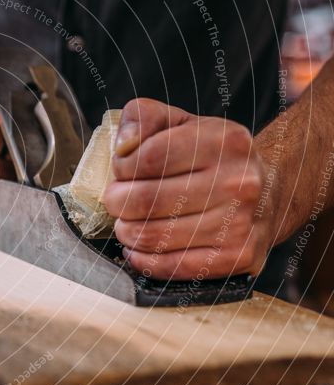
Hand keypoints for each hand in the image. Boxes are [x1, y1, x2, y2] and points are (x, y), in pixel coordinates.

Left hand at [103, 98, 275, 279]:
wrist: (270, 192)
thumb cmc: (212, 156)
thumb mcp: (181, 122)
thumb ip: (144, 118)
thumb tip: (122, 144)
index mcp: (224, 142)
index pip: (150, 157)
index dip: (122, 167)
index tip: (121, 170)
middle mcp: (238, 182)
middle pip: (147, 200)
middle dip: (116, 202)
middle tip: (115, 200)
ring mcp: (240, 223)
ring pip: (153, 236)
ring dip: (126, 231)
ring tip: (127, 222)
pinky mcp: (237, 257)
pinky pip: (171, 266)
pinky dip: (142, 259)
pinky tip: (137, 247)